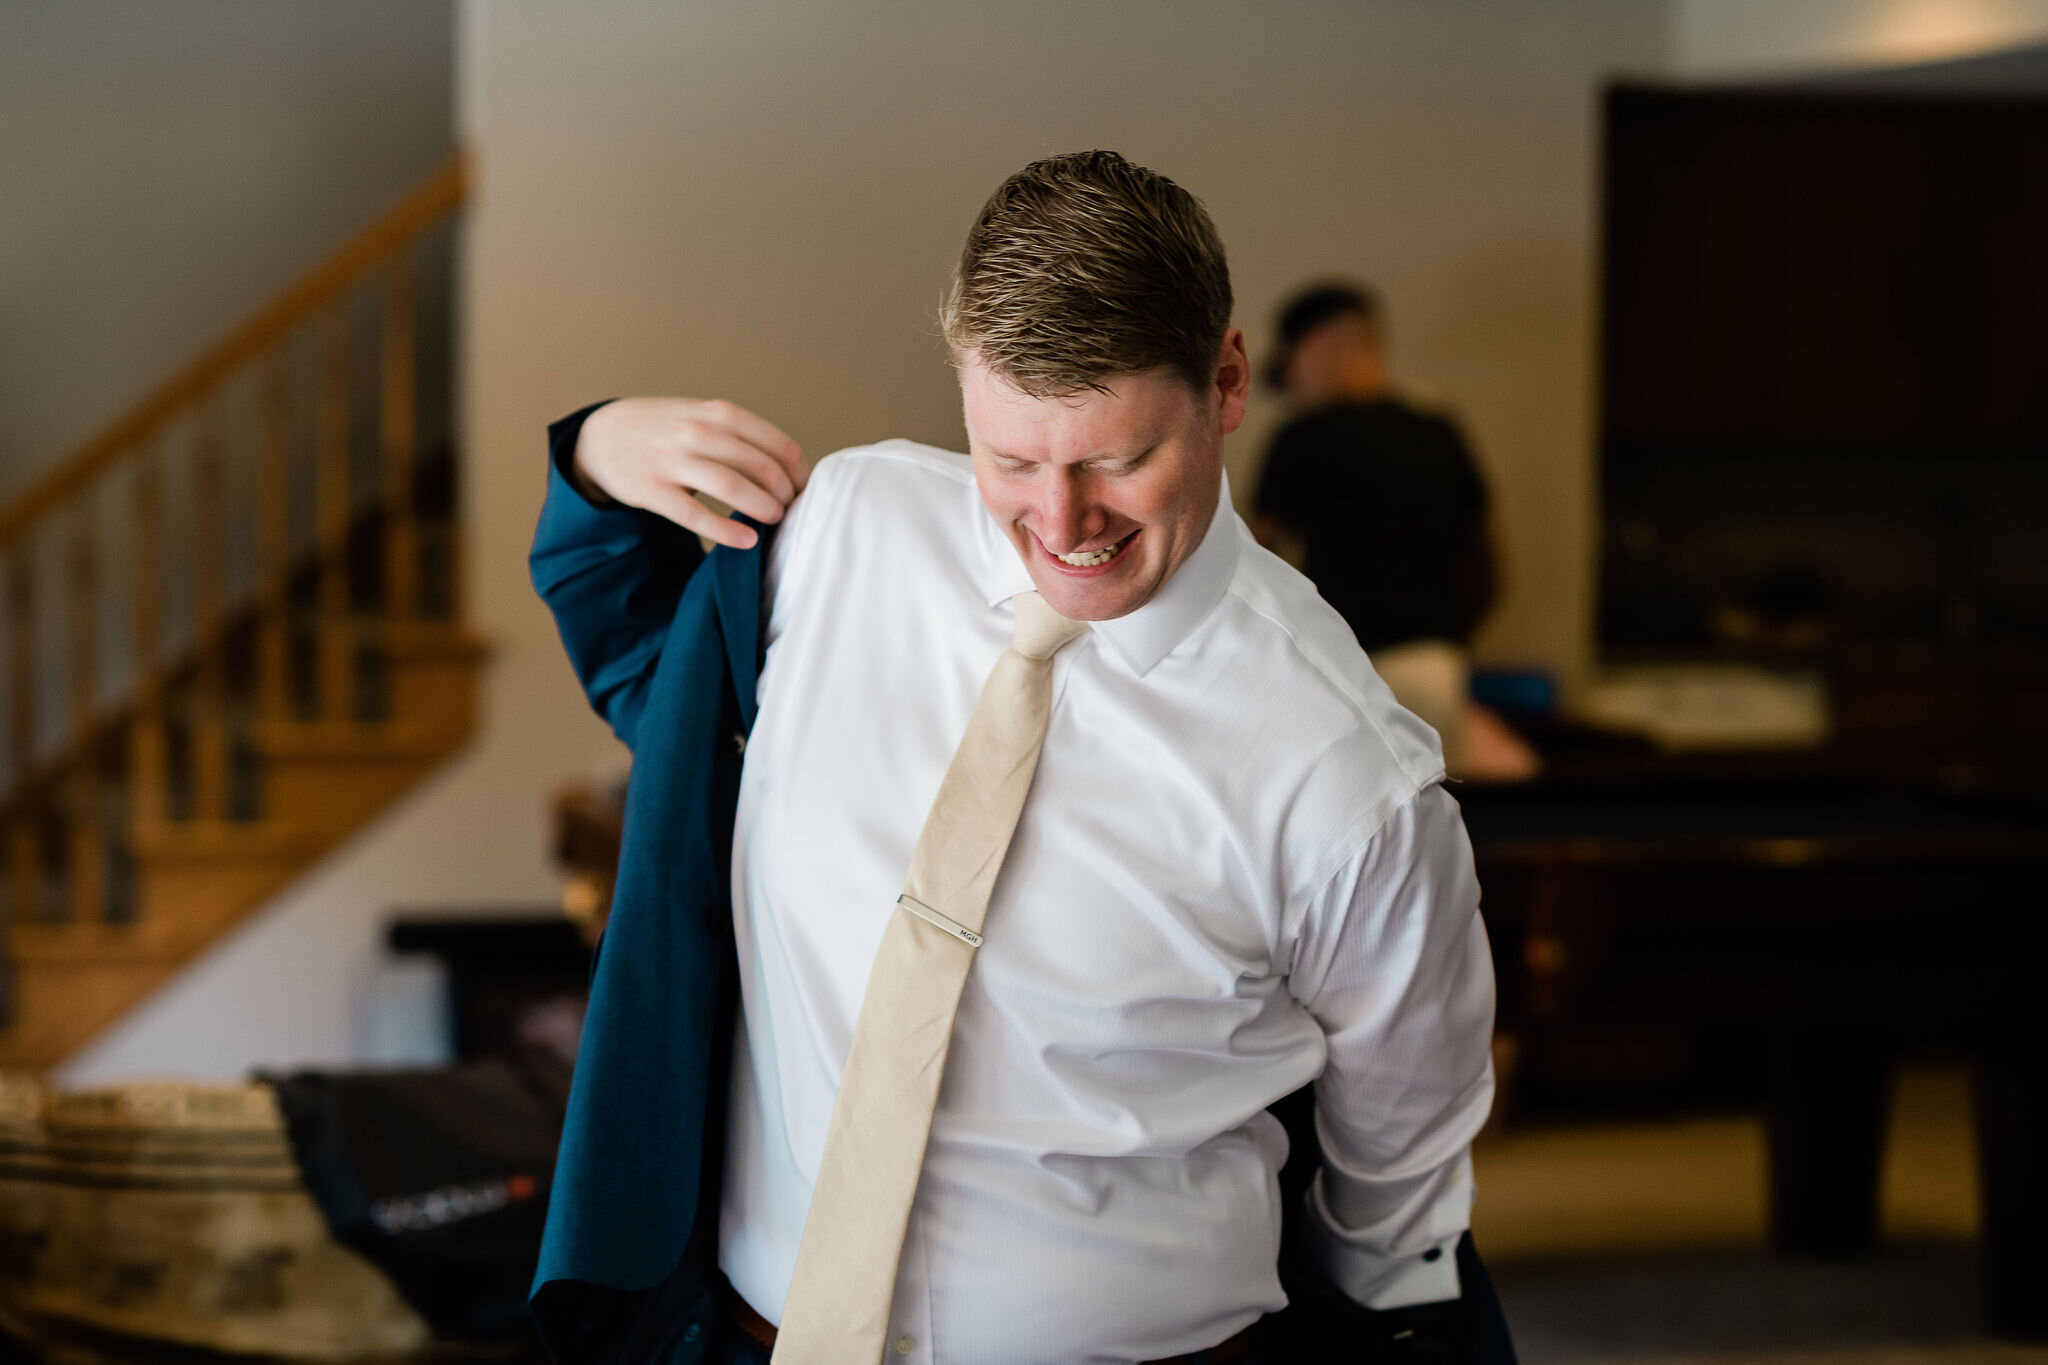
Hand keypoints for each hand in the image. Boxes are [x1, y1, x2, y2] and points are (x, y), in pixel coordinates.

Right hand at [572, 397, 805, 548]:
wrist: (600, 436)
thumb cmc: (664, 430)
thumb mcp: (702, 416)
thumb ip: (739, 435)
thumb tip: (789, 469)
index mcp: (718, 413)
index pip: (778, 446)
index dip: (799, 474)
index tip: (804, 491)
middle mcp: (698, 432)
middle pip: (761, 467)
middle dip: (784, 495)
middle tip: (790, 511)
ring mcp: (673, 460)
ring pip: (732, 487)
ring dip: (762, 508)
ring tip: (775, 521)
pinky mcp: (652, 490)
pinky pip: (696, 515)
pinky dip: (726, 531)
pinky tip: (746, 541)